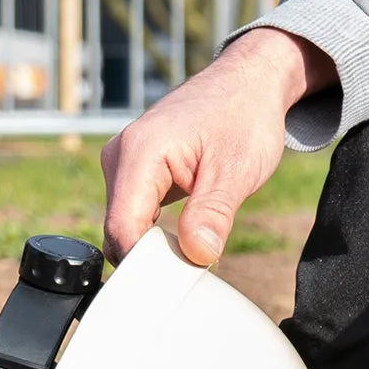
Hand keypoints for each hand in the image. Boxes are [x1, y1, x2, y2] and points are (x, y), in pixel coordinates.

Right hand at [99, 28, 331, 266]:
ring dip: (157, 244)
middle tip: (194, 269)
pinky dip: (158, 232)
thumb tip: (197, 255)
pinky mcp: (134, 171)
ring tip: (196, 245)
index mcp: (138, 153)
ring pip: (128, 225)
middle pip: (120, 230)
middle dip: (151, 258)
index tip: (175, 285)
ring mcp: (123, 163)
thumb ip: (213, 214)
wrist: (248, 84)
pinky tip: (187, 232)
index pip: (122, 229)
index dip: (144, 265)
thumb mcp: (236, 171)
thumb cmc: (243, 118)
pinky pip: (136, 214)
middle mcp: (120, 156)